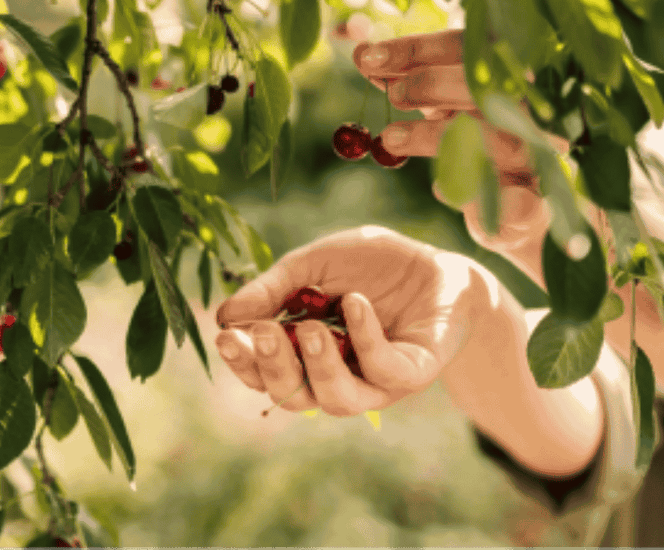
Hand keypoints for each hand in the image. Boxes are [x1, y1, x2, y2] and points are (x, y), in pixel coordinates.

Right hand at [213, 226, 488, 416]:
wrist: (438, 263)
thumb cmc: (371, 265)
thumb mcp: (314, 263)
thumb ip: (273, 287)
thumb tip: (224, 314)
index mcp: (304, 355)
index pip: (264, 373)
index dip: (242, 360)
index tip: (225, 334)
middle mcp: (336, 377)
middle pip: (294, 397)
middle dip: (272, 368)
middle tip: (261, 332)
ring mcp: (375, 381)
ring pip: (337, 400)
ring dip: (318, 367)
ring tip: (311, 328)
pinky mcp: (412, 373)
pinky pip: (384, 370)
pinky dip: (366, 338)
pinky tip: (355, 303)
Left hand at [351, 30, 565, 259]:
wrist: (516, 214)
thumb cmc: (475, 148)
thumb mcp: (442, 110)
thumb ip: (407, 84)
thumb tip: (363, 54)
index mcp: (503, 82)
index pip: (465, 49)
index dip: (415, 49)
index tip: (368, 57)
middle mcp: (524, 115)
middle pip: (485, 86)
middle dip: (430, 84)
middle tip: (393, 96)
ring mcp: (532, 162)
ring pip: (497, 139)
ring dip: (437, 136)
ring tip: (390, 139)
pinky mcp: (533, 208)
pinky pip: (521, 203)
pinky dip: (489, 196)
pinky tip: (447, 192)